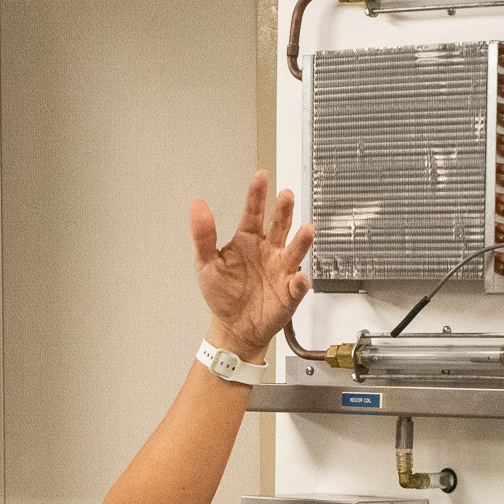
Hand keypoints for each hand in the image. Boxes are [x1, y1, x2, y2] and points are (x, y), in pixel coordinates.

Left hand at [190, 169, 314, 357]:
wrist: (234, 327)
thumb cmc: (222, 293)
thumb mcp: (205, 263)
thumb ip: (203, 235)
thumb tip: (197, 206)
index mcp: (248, 239)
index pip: (253, 212)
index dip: (257, 195)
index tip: (260, 177)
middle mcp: (268, 250)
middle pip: (278, 225)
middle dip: (284, 211)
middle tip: (286, 196)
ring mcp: (281, 270)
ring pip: (294, 251)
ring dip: (301, 241)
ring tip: (306, 230)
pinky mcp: (289, 293)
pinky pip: (298, 285)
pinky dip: (300, 282)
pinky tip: (298, 277)